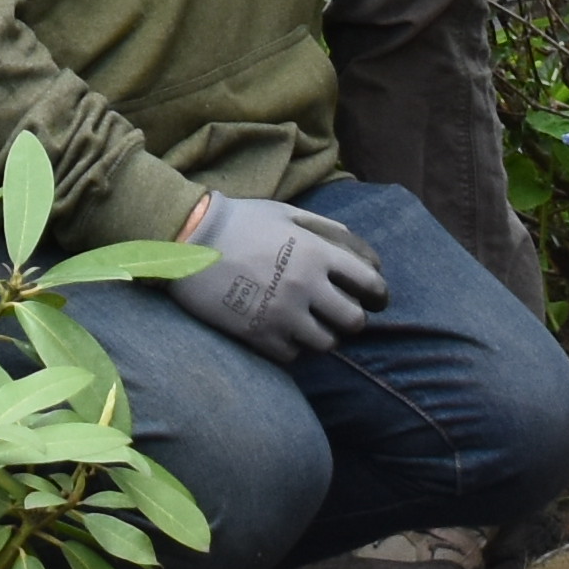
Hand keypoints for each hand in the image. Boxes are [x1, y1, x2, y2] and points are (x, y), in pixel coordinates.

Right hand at [178, 194, 388, 358]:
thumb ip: (326, 229)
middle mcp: (306, 285)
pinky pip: (293, 355)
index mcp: (317, 252)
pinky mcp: (259, 334)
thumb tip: (359, 251)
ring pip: (327, 343)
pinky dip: (293, 347)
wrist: (189, 238)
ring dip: (324, 336)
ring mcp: (282, 313)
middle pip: (354, 321)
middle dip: (352, 319)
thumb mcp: (287, 213)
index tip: (376, 301)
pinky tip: (284, 333)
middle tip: (340, 315)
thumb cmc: (241, 221)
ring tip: (311, 326)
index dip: (379, 295)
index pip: (370, 283)